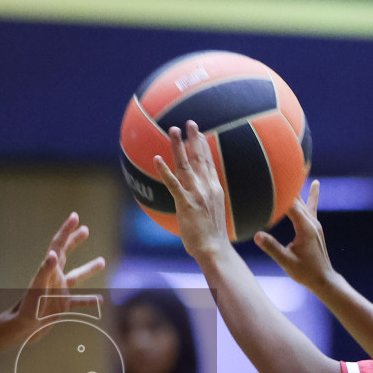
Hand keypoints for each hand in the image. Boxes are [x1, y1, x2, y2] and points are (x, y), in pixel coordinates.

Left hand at [10, 214, 106, 334]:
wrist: (22, 329)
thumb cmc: (28, 309)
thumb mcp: (37, 289)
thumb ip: (45, 271)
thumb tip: (54, 255)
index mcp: (49, 270)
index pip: (59, 245)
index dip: (66, 230)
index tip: (75, 216)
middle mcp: (54, 278)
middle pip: (66, 254)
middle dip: (75, 241)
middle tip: (85, 229)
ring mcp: (58, 291)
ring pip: (77, 277)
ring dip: (88, 269)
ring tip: (102, 261)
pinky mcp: (61, 305)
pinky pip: (78, 301)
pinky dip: (89, 300)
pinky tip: (100, 300)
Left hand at [154, 122, 231, 260]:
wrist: (214, 249)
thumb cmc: (212, 237)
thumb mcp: (212, 214)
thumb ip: (205, 201)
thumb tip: (198, 200)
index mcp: (214, 189)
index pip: (209, 163)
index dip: (203, 147)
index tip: (199, 133)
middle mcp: (207, 187)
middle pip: (200, 158)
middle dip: (194, 138)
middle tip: (189, 123)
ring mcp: (197, 194)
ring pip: (186, 165)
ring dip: (179, 146)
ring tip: (173, 130)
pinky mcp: (186, 203)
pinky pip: (173, 183)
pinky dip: (164, 170)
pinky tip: (157, 159)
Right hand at [253, 180, 340, 292]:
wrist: (323, 279)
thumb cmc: (305, 272)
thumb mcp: (286, 261)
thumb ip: (272, 248)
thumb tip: (256, 235)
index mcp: (305, 228)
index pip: (290, 206)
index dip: (279, 194)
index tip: (267, 182)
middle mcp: (311, 222)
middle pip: (296, 199)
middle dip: (285, 186)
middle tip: (274, 171)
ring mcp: (314, 223)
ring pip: (303, 201)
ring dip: (296, 187)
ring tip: (292, 170)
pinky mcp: (315, 227)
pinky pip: (312, 206)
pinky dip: (312, 194)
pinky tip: (315, 183)